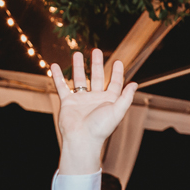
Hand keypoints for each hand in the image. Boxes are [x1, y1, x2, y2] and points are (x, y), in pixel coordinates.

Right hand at [51, 49, 138, 174]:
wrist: (82, 139)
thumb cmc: (101, 128)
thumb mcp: (117, 110)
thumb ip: (126, 97)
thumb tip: (135, 83)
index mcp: (109, 101)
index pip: (115, 83)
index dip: (117, 73)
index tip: (118, 61)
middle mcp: (96, 99)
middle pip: (97, 77)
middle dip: (97, 64)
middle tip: (96, 50)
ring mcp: (81, 100)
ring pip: (80, 79)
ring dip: (79, 66)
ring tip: (77, 53)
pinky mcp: (68, 102)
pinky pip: (62, 86)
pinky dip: (58, 76)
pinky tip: (54, 65)